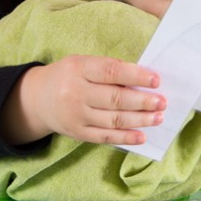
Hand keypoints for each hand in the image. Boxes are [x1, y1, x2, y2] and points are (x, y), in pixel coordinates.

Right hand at [1, 55, 165, 146]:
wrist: (38, 98)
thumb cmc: (69, 76)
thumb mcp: (83, 63)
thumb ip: (108, 70)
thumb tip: (143, 80)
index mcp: (78, 68)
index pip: (111, 71)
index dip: (136, 76)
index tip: (156, 80)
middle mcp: (75, 92)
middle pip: (115, 98)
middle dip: (143, 101)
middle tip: (162, 102)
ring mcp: (76, 115)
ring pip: (113, 119)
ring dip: (140, 120)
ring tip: (158, 117)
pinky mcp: (77, 133)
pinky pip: (105, 136)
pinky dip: (126, 137)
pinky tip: (142, 136)